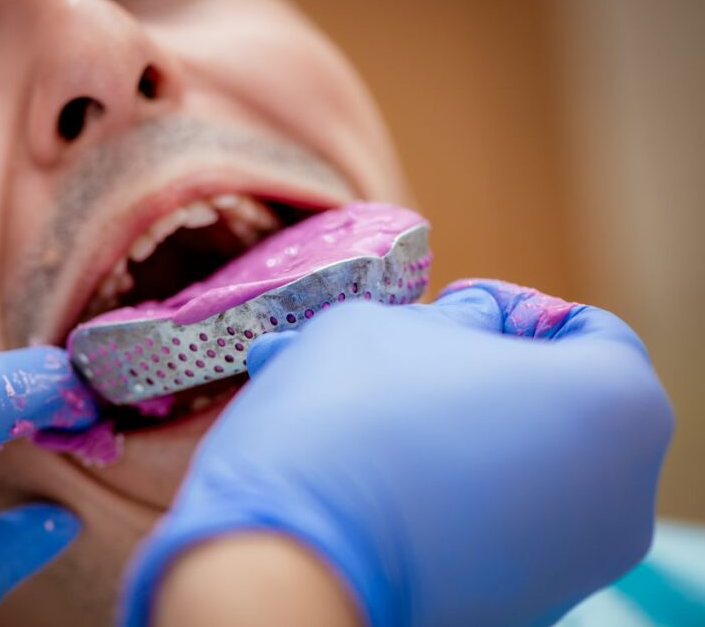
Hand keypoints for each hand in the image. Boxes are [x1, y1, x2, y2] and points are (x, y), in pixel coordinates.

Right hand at [122, 280, 672, 626]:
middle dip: (467, 375)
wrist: (286, 564)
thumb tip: (477, 323)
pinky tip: (364, 477)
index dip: (512, 309)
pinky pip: (484, 529)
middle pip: (547, 407)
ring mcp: (571, 569)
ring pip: (509, 471)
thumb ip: (455, 316)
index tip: (449, 309)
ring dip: (442, 433)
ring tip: (355, 414)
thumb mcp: (392, 324)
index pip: (589, 332)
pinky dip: (437, 497)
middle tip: (398, 359)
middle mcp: (618, 501)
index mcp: (616, 409)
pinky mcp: (515, 611)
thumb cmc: (347, 417)